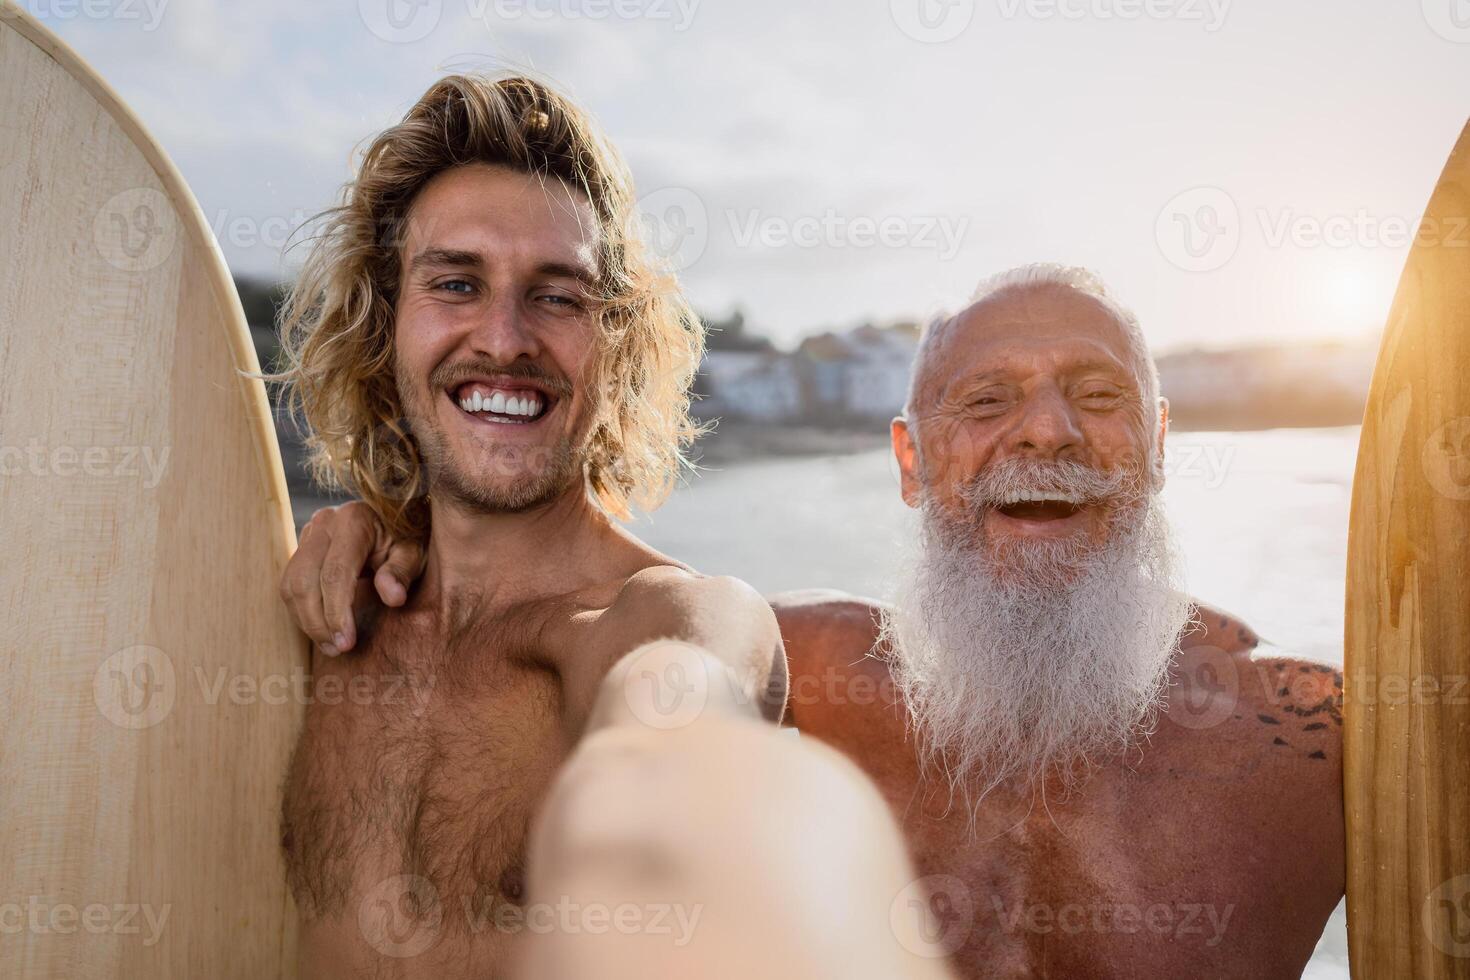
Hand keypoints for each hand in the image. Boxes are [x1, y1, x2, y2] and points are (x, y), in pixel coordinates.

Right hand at [279, 501, 425, 654]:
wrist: (394, 520)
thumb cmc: (407, 540)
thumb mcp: (414, 553)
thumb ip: (403, 572)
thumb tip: (393, 598)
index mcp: (354, 521)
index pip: (335, 574)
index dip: (337, 613)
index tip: (347, 643)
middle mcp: (325, 522)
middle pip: (304, 581)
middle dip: (317, 622)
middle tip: (337, 649)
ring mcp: (309, 533)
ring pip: (291, 584)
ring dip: (306, 621)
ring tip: (331, 646)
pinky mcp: (301, 547)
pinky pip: (290, 584)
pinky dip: (302, 611)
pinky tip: (323, 630)